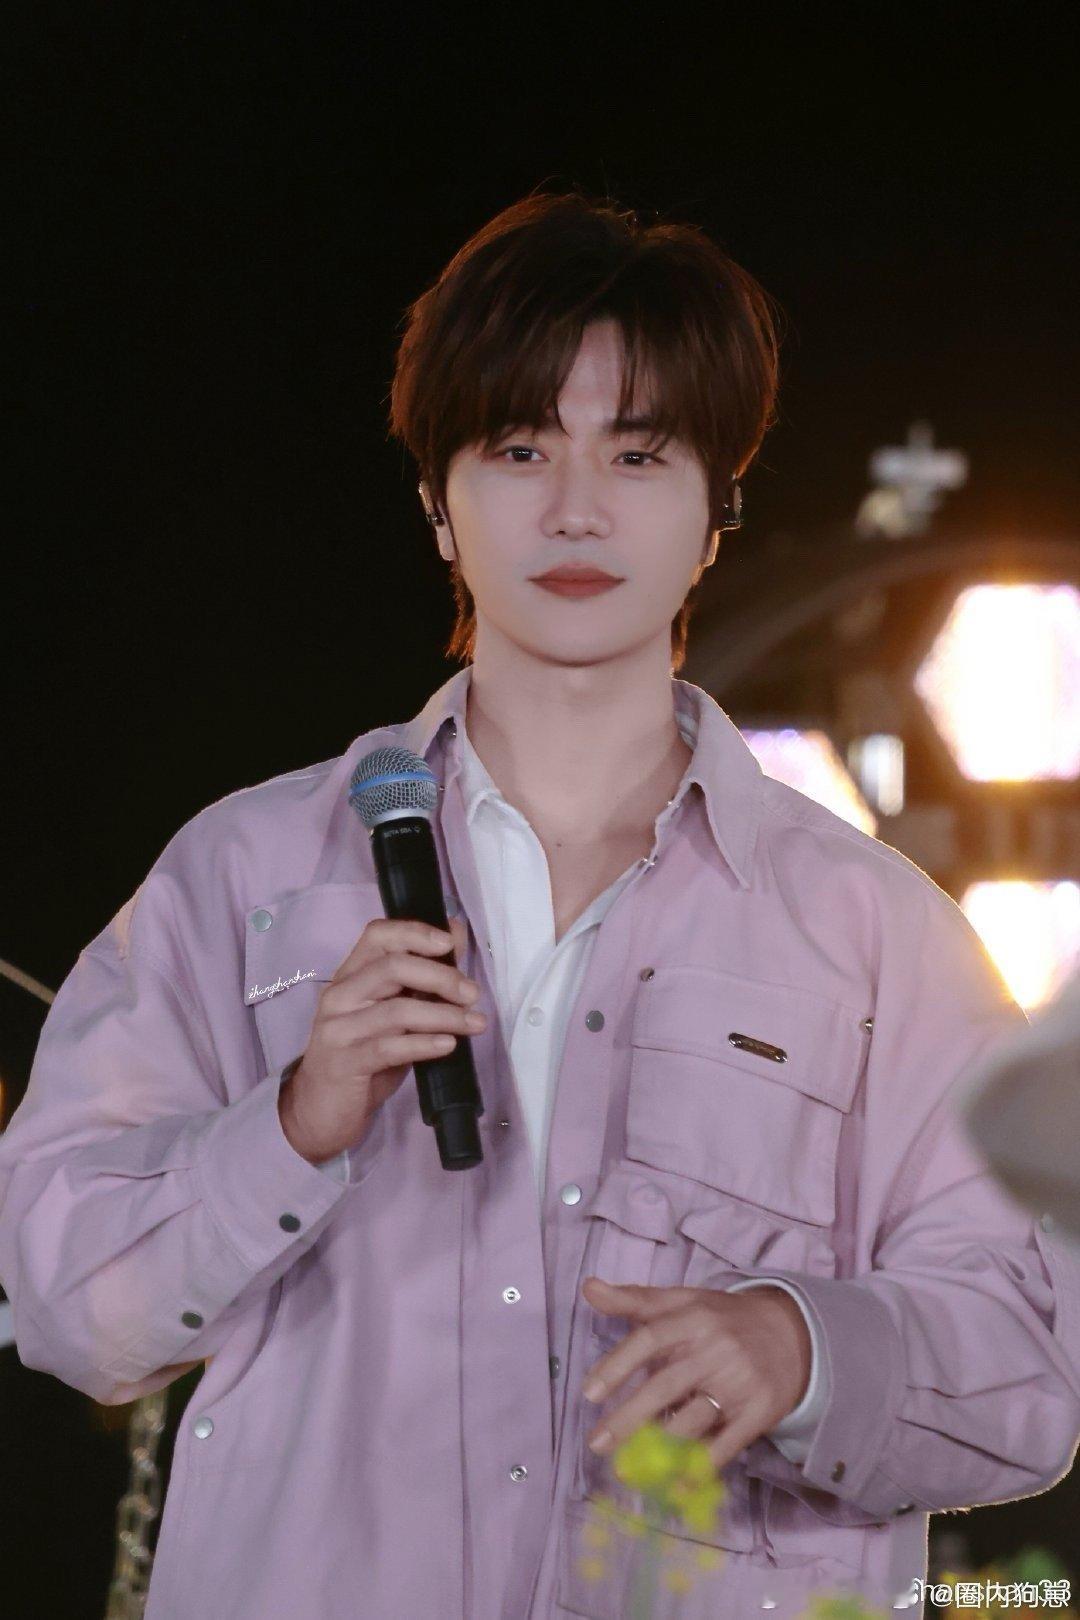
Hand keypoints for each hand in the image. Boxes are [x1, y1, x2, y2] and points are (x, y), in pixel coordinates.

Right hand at [278, 913, 484, 1163]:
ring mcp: (338, 1029)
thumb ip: (422, 977)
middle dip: (440, 976)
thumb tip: (457, 934)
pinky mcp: (344, 1063)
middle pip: (393, 967)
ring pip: (397, 1010)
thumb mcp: (394, 1012)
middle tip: (471, 993)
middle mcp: (340, 995)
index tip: (450, 943)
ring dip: (444, 1015)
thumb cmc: (364, 1054)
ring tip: (475, 1023)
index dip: (415, 932)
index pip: (378, 935)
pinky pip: (390, 1048)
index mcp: (351, 975)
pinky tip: (449, 1045)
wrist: (321, 1108)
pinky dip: (425, 1044)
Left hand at [579, 1275, 811, 1470]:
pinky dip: (702, 1467)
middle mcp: (716, 1349)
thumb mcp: (683, 1301)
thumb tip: (588, 1287)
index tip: (588, 1394)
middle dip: (628, 1418)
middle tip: (596, 1444)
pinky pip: (727, 1444)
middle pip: (666, 1385)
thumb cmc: (722, 1320)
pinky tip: (678, 1485)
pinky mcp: (760, 1411)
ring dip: (659, 1447)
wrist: (791, 1334)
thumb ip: (634, 1299)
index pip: (650, 1339)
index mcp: (693, 1318)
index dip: (618, 1365)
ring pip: (694, 1419)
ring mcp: (740, 1382)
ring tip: (627, 1467)